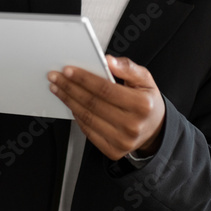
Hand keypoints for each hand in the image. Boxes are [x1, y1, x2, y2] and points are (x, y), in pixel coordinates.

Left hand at [48, 55, 165, 161]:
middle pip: (93, 103)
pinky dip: (76, 116)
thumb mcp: (145, 80)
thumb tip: (109, 60)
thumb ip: (128, 68)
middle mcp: (132, 125)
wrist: (155, 130)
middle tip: (56, 77)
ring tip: (58, 89)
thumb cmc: (147, 102)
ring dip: (69, 101)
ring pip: (87, 118)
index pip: (105, 89)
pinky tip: (70, 104)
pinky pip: (88, 131)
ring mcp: (122, 141)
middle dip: (70, 88)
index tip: (68, 70)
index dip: (84, 79)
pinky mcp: (113, 150)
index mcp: (141, 105)